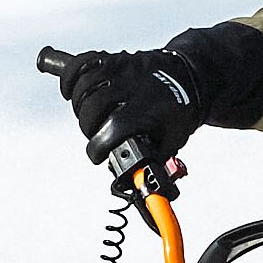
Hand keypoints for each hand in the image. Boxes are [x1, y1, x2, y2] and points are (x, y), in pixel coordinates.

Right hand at [47, 23, 262, 177]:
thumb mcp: (173, 143)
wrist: (192, 76)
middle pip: (93, 106)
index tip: (98, 156)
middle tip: (97, 135)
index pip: (113, 128)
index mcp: (149, 110)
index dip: (99, 147)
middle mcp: (134, 87)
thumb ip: (155, 169)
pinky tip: (69, 91)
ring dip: (80, 106)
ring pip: (85, 85)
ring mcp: (123, 68)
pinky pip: (83, 63)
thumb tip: (149, 204)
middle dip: (89, 127)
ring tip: (89, 118)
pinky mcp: (114, 59)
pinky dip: (70, 77)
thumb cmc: (179, 115)